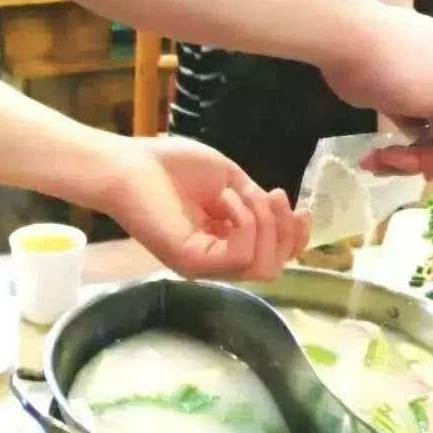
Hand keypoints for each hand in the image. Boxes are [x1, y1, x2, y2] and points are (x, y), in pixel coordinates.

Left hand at [97, 136, 309, 280]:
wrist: (130, 164)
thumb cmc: (171, 166)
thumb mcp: (229, 179)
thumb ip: (255, 202)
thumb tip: (277, 215)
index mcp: (225, 241)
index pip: (273, 257)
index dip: (296, 238)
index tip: (301, 208)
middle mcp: (216, 259)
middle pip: (274, 267)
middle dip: (286, 231)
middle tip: (273, 195)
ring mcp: (204, 265)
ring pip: (263, 266)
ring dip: (267, 224)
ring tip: (246, 194)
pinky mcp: (193, 262)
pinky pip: (240, 255)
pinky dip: (246, 222)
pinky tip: (227, 198)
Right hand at [321, 1, 432, 179]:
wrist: (350, 37)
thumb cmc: (356, 50)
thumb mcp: (386, 79)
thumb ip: (407, 96)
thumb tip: (410, 116)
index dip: (411, 131)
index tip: (378, 143)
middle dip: (413, 150)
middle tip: (375, 159)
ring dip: (411, 159)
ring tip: (375, 161)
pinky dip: (419, 162)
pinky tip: (387, 158)